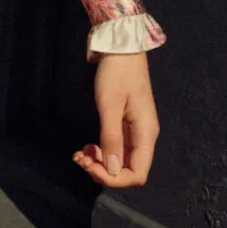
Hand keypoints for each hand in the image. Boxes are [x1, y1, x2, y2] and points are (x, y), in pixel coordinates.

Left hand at [73, 51, 159, 188]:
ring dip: (101, 162)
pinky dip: (102, 151)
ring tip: (81, 153)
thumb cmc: (117, 74)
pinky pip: (117, 147)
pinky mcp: (127, 124)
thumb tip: (112, 170)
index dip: (115, 179)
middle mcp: (144, 136)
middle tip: (81, 159)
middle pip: (129, 170)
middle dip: (104, 171)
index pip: (138, 174)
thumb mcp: (110, 106)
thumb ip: (111, 139)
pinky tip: (88, 146)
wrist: (121, 48)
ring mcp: (136, 130)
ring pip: (121, 160)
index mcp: (146, 134)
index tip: (91, 168)